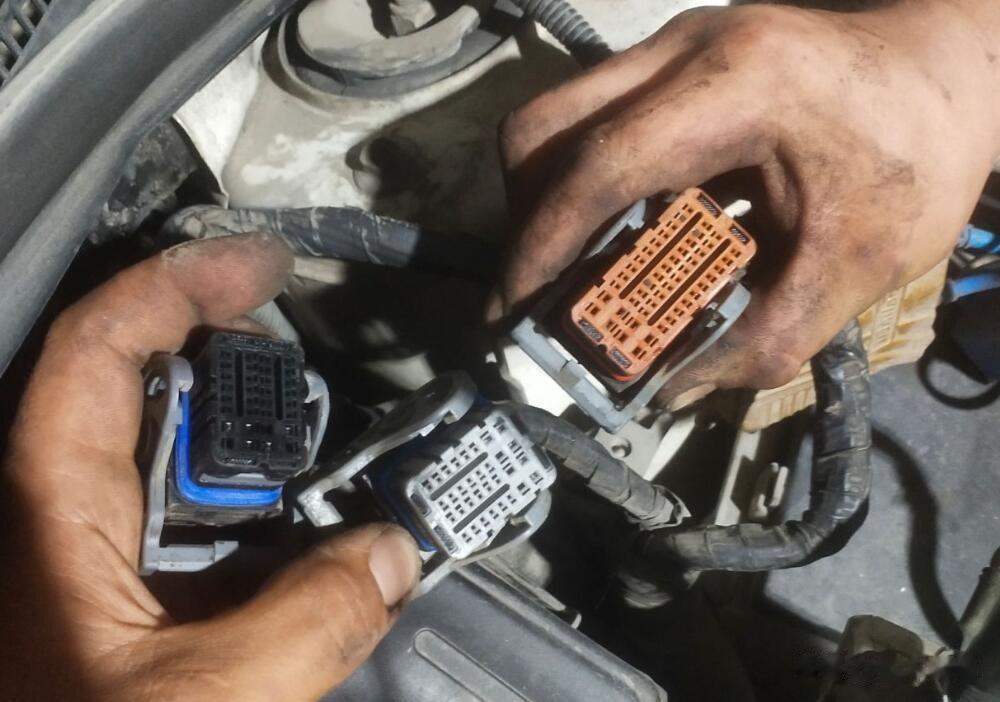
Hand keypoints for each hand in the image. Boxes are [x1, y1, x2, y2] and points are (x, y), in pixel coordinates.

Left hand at [0, 235, 420, 701]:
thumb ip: (312, 621)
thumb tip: (393, 556)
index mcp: (42, 512)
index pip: (100, 346)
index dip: (181, 283)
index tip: (263, 262)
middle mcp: (52, 522)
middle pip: (135, 392)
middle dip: (223, 363)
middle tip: (302, 364)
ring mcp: (82, 568)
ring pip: (168, 475)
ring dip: (249, 462)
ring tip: (323, 464)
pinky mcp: (110, 614)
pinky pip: (187, 544)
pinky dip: (252, 534)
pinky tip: (299, 561)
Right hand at [495, 2, 999, 398]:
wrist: (951, 69)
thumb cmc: (919, 155)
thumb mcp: (858, 262)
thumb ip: (768, 338)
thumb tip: (676, 389)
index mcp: (739, 87)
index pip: (603, 165)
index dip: (546, 246)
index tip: (516, 310)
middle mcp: (686, 49)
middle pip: (544, 125)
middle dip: (525, 219)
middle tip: (543, 290)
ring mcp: (673, 45)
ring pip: (557, 116)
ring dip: (549, 199)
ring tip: (574, 271)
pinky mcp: (672, 61)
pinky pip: (592, 118)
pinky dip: (584, 181)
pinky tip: (620, 231)